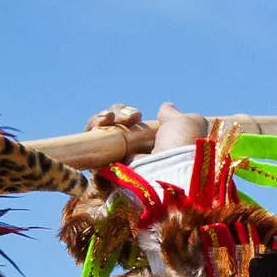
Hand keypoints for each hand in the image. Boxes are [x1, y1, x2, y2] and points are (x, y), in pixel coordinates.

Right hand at [84, 101, 207, 158]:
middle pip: (112, 125)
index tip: (136, 114)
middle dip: (116, 113)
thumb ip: (173, 114)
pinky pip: (89, 142)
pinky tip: (103, 123)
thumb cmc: (182, 146)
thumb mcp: (187, 123)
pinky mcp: (102, 168)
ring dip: (102, 118)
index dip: (126, 114)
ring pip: (99, 132)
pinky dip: (93, 127)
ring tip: (110, 118)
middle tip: (130, 118)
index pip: (128, 125)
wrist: (173, 169)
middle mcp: (132, 153)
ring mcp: (116, 162)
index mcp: (150, 144)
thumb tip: (165, 107)